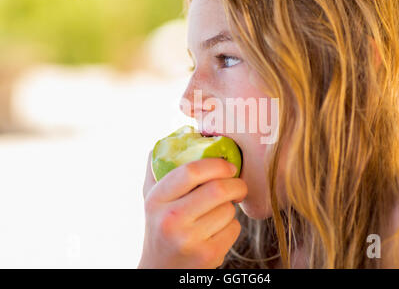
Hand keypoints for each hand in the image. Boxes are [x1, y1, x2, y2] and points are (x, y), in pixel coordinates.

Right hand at [138, 151, 247, 268]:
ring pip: (228, 210)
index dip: (217, 164)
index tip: (228, 166)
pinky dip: (231, 227)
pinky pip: (234, 229)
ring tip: (218, 213)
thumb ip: (158, 168)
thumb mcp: (151, 199)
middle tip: (238, 185)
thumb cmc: (160, 227)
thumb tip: (177, 135)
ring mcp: (189, 240)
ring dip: (231, 208)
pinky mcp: (207, 256)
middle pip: (218, 189)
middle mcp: (171, 219)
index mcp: (157, 199)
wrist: (160, 271)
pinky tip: (217, 231)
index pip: (191, 171)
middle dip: (236, 184)